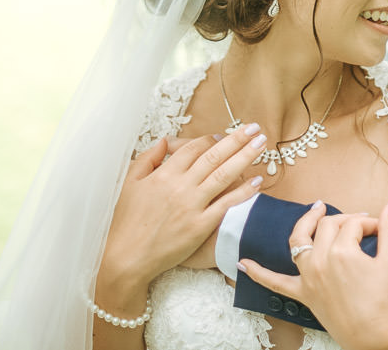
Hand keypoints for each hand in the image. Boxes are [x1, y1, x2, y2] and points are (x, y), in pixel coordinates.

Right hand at [97, 128, 264, 305]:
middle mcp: (180, 186)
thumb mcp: (129, 184)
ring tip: (261, 144)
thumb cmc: (126, 222)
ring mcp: (192, 206)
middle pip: (214, 156)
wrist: (127, 258)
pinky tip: (257, 181)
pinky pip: (226, 204)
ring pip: (224, 174)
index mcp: (163, 174)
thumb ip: (147, 158)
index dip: (211, 139)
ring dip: (245, 156)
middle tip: (254, 129)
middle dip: (237, 139)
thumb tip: (164, 140)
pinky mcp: (200, 226)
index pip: (194, 148)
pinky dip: (243, 192)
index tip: (224, 135)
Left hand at [239, 202, 387, 349]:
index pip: (355, 224)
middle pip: (328, 226)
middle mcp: (320, 261)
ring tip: (315, 211)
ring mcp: (308, 277)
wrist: (373, 337)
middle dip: (346, 219)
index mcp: (342, 251)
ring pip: (298, 241)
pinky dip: (258, 273)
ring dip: (304, 223)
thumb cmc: (382, 303)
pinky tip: (243, 264)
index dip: (370, 222)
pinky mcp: (303, 294)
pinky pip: (275, 283)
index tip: (381, 228)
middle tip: (362, 223)